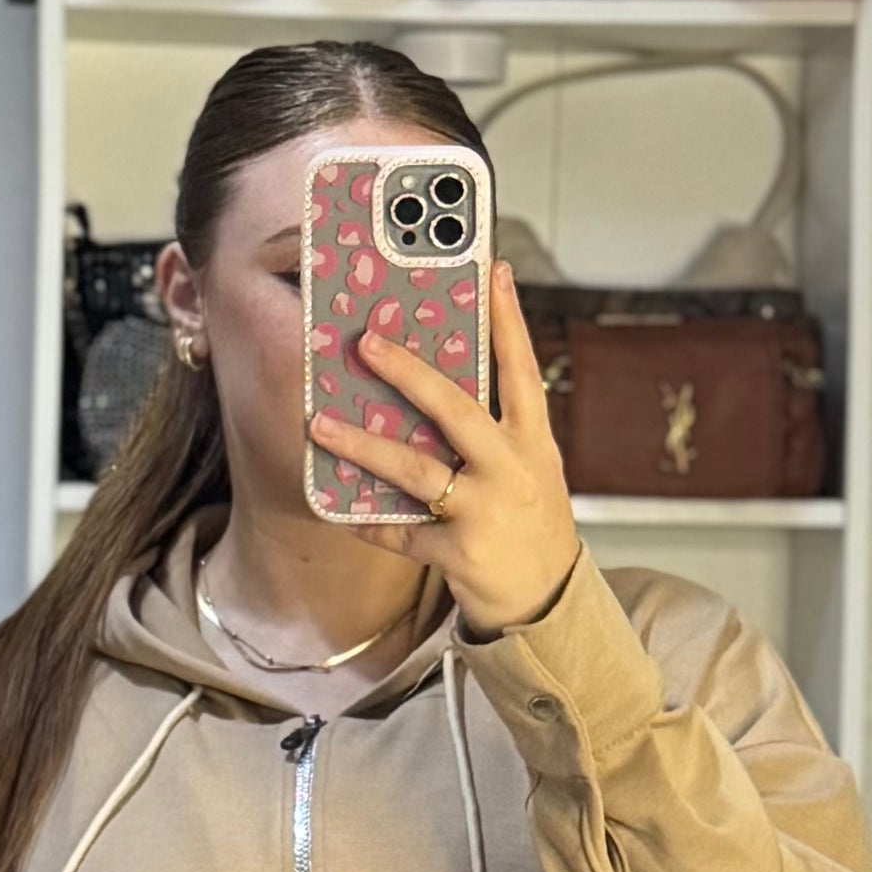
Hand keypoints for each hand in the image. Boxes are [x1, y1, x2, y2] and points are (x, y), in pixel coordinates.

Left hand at [307, 257, 579, 637]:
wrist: (548, 600)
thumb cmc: (531, 523)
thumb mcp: (529, 467)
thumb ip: (495, 429)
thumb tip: (435, 384)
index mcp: (532, 440)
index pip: (521, 369)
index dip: (509, 319)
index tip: (494, 271)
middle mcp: (511, 469)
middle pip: (456, 410)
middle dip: (409, 374)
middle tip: (367, 343)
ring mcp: (486, 511)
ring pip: (416, 471)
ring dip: (364, 447)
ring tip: (323, 426)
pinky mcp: (461, 552)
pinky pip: (401, 531)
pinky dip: (370, 521)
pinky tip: (341, 508)